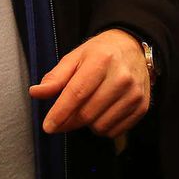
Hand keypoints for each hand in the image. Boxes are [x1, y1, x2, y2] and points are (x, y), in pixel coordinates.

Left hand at [29, 29, 149, 136]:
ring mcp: (134, 94)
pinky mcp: (142, 107)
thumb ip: (55, 77)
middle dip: (68, 121)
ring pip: (100, 126)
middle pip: (87, 113)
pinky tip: (101, 113)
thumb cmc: (100, 53)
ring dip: (86, 124)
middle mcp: (121, 77)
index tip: (47, 126)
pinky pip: (114, 131)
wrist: (133, 48)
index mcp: (102, 60)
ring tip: (86, 109)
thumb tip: (35, 92)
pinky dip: (102, 128)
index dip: (59, 113)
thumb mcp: (75, 58)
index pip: (76, 94)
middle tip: (62, 118)